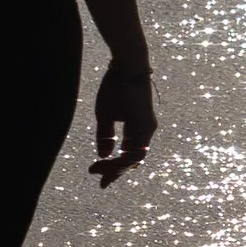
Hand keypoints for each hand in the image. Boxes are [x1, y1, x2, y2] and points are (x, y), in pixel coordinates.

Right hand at [89, 52, 154, 186]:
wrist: (125, 65)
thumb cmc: (115, 87)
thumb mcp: (105, 115)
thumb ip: (105, 136)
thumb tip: (104, 155)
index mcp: (137, 129)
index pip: (128, 155)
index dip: (114, 168)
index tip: (98, 175)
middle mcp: (145, 132)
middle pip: (132, 161)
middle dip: (114, 172)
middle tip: (99, 180)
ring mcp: (147, 129)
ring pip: (134, 159)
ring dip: (116, 168)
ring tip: (98, 170)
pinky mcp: (145, 124)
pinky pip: (135, 150)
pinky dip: (121, 158)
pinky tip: (108, 162)